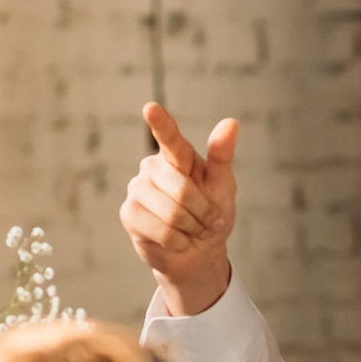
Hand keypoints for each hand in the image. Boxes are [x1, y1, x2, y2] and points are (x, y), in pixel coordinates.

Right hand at [119, 103, 240, 311]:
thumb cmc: (211, 214)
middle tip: (209, 221)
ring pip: (172, 213)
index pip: (169, 136)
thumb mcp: (223, 186)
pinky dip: (179, 242)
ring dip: (192, 228)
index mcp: (177, 155)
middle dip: (203, 212)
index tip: (151, 108)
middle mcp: (153, 167)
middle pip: (181, 189)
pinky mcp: (128, 213)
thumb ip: (222, 156)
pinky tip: (177, 241)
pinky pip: (162, 231)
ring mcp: (137, 189)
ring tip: (193, 230)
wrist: (198, 253)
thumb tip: (231, 122)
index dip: (160, 123)